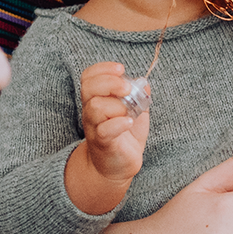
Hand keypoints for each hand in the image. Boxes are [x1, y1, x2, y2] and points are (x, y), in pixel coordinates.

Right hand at [76, 60, 148, 181]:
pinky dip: (119, 123)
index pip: (89, 76)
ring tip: (129, 113)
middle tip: (127, 89)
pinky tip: (129, 122)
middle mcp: (91, 111)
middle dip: (111, 82)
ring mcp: (95, 127)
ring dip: (117, 106)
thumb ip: (139, 95)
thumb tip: (144, 82)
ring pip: (96, 107)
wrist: (118, 165)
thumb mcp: (135, 110)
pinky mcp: (103, 142)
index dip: (103, 68)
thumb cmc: (124, 135)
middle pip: (89, 87)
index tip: (121, 69)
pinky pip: (105, 130)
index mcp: (96, 98)